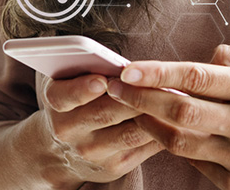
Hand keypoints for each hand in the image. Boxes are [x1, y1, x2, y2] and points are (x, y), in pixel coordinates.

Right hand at [37, 73, 162, 184]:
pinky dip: (161, 131)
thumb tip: (126, 63)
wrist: (62, 150)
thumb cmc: (75, 101)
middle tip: (158, 80)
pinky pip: (143, 147)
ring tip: (174, 96)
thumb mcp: (69, 79)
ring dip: (154, 114)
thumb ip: (87, 66)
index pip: (64, 96)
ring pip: (131, 132)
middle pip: (106, 113)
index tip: (102, 80)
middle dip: (135, 96)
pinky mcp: (113, 167)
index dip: (83, 89)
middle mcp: (69, 130)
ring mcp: (91, 152)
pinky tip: (172, 117)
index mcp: (56, 102)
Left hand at [106, 45, 229, 189]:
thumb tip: (200, 58)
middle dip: (140, 97)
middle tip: (113, 87)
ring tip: (129, 107)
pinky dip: (171, 144)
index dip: (156, 72)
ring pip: (178, 139)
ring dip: (147, 122)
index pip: (196, 77)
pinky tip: (158, 129)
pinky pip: (192, 161)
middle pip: (179, 109)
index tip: (127, 69)